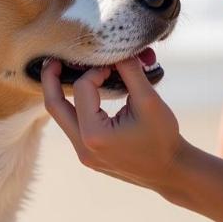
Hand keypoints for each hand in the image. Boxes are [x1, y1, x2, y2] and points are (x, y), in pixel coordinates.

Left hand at [41, 57, 183, 190]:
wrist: (171, 171)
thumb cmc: (163, 137)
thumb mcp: (149, 100)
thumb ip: (130, 71)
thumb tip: (116, 50)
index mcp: (95, 134)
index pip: (83, 88)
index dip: (97, 71)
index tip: (115, 67)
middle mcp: (82, 147)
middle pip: (54, 106)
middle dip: (51, 79)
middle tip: (53, 58)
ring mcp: (83, 154)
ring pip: (61, 117)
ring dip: (62, 93)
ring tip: (62, 72)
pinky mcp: (88, 155)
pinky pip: (72, 126)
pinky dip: (75, 106)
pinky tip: (82, 93)